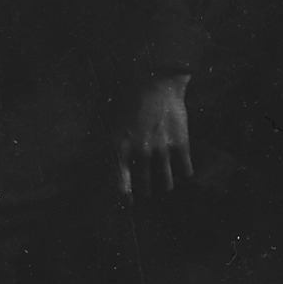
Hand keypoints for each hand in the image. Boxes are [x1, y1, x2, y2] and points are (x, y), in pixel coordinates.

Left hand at [113, 76, 193, 200]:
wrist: (157, 81)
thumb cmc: (130, 98)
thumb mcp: (111, 120)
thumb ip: (107, 142)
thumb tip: (96, 157)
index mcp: (121, 146)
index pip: (119, 182)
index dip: (123, 196)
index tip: (127, 202)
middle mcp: (141, 152)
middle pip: (144, 185)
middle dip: (145, 191)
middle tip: (147, 192)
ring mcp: (162, 150)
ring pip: (166, 182)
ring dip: (165, 186)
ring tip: (165, 186)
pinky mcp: (181, 145)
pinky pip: (186, 170)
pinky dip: (184, 173)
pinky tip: (183, 172)